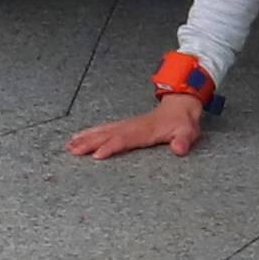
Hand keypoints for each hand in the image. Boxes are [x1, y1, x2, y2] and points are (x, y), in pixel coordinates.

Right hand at [65, 95, 206, 159]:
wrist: (181, 104)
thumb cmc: (183, 121)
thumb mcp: (188, 131)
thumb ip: (183, 140)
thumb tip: (179, 149)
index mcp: (145, 130)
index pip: (125, 139)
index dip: (111, 146)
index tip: (96, 155)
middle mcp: (132, 126)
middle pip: (108, 134)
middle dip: (90, 142)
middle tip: (72, 151)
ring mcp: (127, 124)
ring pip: (103, 130)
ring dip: (86, 137)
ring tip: (69, 145)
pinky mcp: (125, 125)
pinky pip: (105, 129)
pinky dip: (90, 132)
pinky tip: (79, 137)